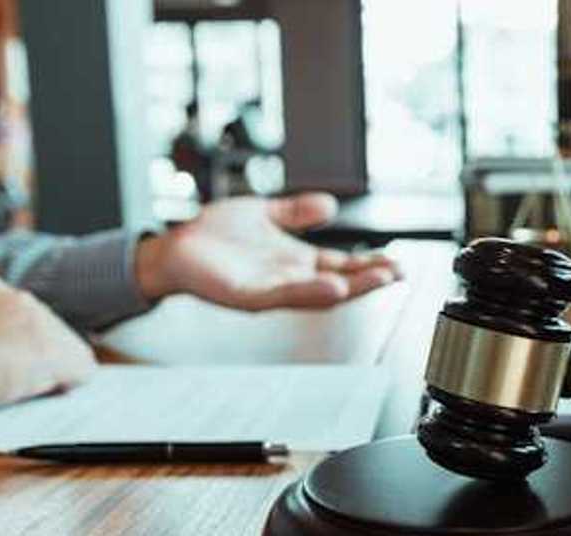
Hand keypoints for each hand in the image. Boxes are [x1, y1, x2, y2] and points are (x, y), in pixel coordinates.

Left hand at [134, 193, 401, 310]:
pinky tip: (331, 286)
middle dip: (370, 280)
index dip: (370, 265)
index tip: (397, 262)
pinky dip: (308, 291)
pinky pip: (282, 296)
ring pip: (317, 294)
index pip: (342, 266)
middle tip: (398, 274)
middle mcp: (287, 279)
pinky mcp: (246, 295)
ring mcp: (268, 289)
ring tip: (377, 280)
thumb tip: (331, 204)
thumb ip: (297, 212)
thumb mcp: (265, 214)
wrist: (172, 248)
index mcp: (295, 262)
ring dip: (350, 289)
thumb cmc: (213, 236)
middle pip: (339, 283)